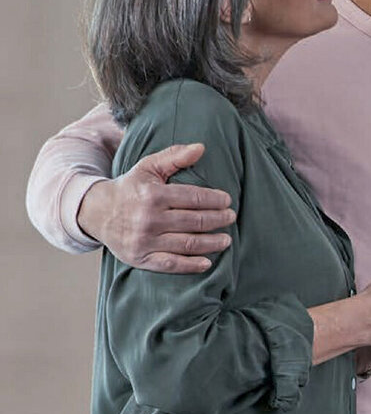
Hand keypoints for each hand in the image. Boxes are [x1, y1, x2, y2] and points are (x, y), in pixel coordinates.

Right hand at [77, 143, 234, 272]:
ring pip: (187, 244)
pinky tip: (207, 262)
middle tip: (231, 218)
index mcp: (153, 194)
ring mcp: (145, 240)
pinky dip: (191, 265)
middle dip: (218, 220)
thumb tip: (201, 148)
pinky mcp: (141, 258)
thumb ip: (174, 156)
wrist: (97, 212)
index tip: (227, 201)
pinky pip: (171, 264)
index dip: (215, 200)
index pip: (194, 198)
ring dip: (212, 243)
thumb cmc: (130, 189)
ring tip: (226, 240)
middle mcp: (149, 219)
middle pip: (194, 221)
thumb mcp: (148, 168)